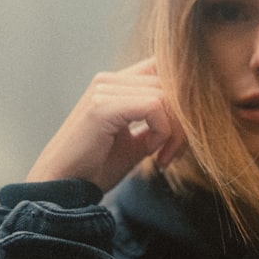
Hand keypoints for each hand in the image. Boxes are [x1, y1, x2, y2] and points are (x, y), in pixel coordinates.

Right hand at [25, 58, 186, 191]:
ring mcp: (104, 89)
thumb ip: (161, 121)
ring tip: (162, 155)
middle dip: (184, 120)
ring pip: (166, 95)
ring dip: (174, 130)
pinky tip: (150, 151)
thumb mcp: (138, 140)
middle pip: (171, 82)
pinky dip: (161, 132)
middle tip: (174, 152)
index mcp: (116, 83)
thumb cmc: (97, 167)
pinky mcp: (102, 105)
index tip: (181, 137)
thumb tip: (195, 113)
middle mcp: (109, 79)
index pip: (166, 70)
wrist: (63, 188)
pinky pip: (154, 107)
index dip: (183, 100)